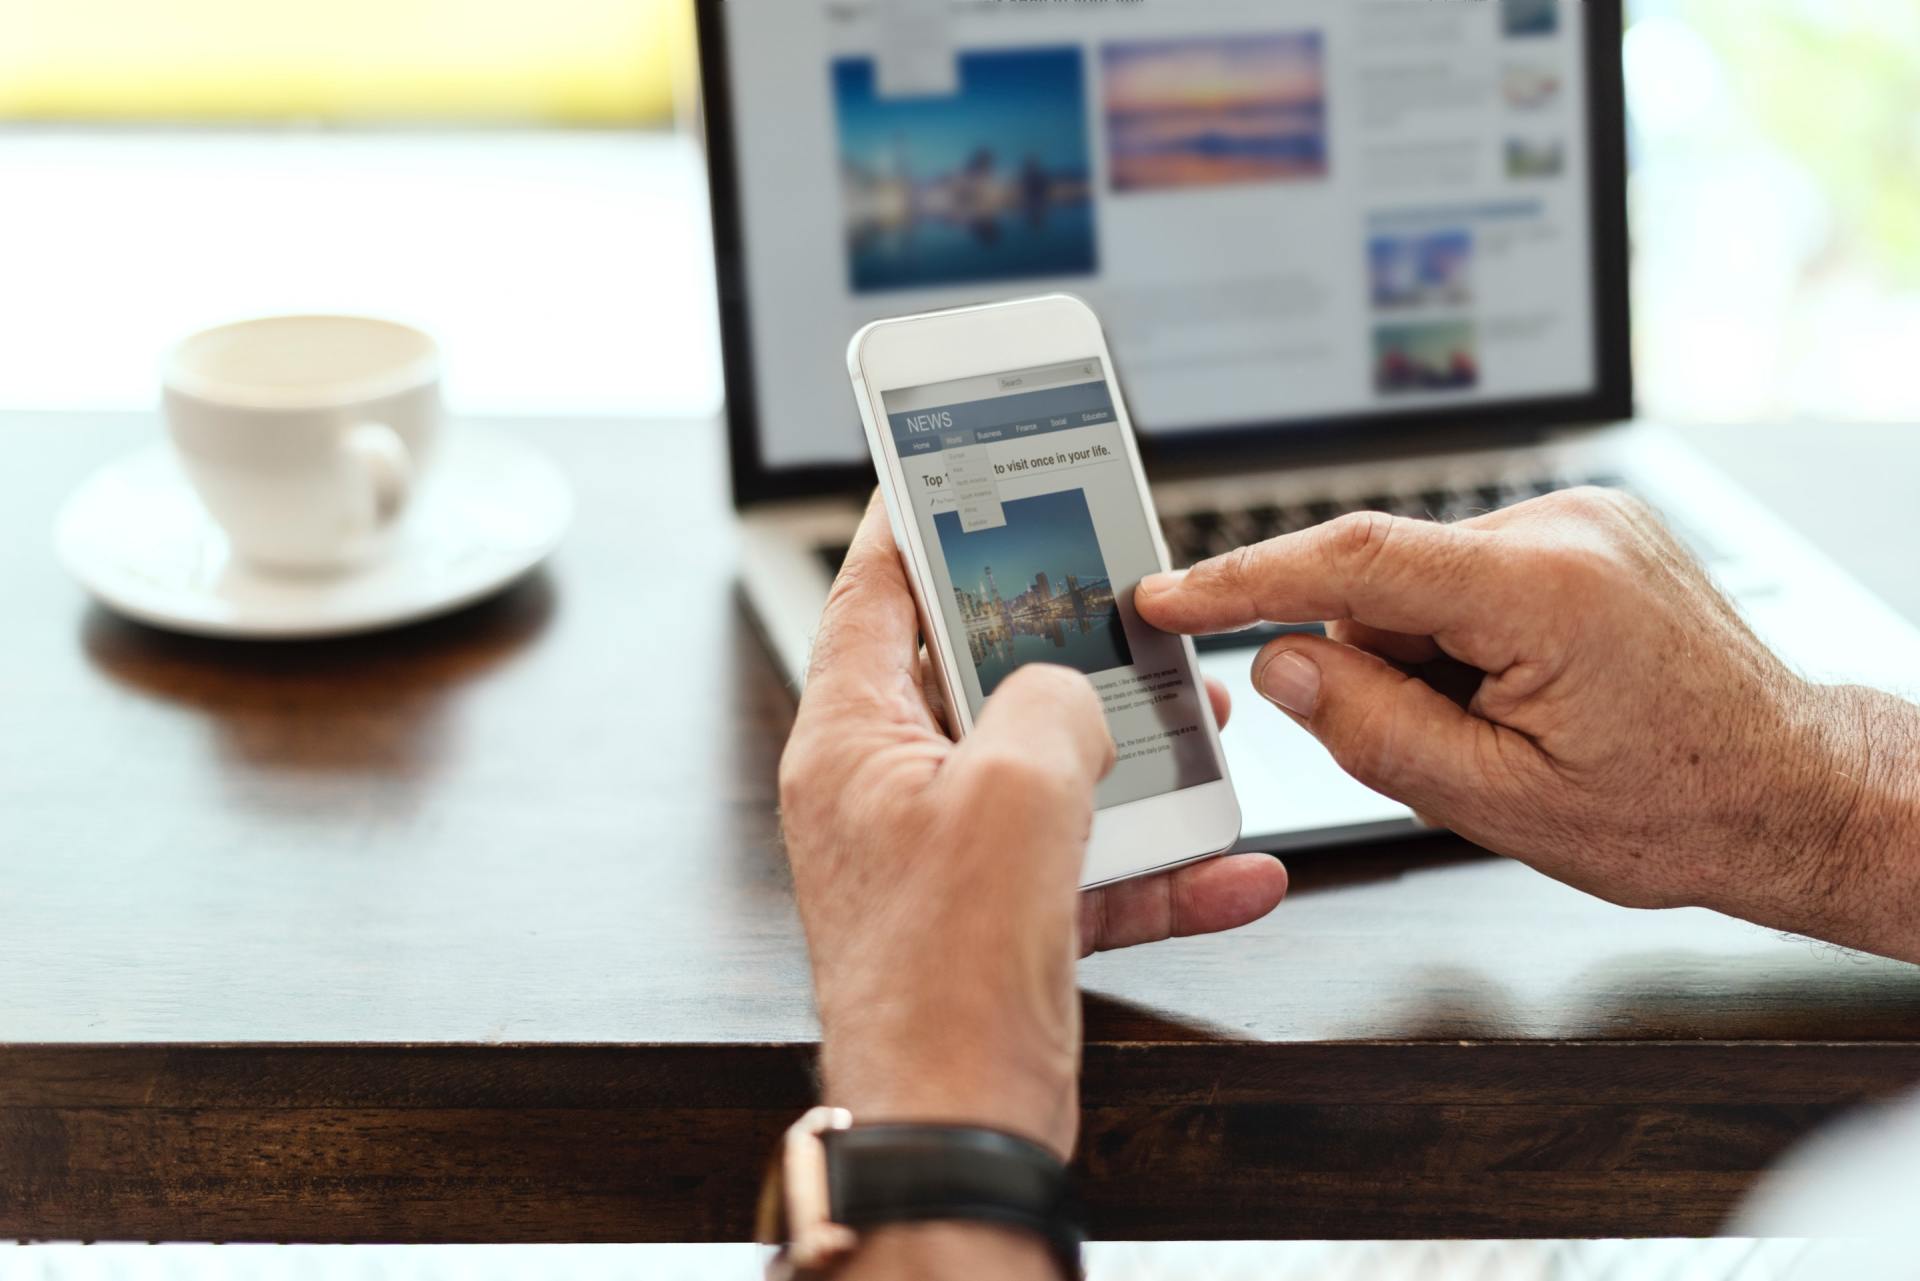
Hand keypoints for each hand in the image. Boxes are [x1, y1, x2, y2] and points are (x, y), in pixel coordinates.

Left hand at [779, 497, 1287, 1158]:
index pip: (873, 594)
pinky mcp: (996, 920)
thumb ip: (1051, 706)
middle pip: (973, 676)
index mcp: (852, 741)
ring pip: (1043, 768)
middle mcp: (887, 792)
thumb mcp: (1013, 793)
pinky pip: (1085, 866)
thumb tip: (1073, 696)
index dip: (914, 524)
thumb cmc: (943, 976)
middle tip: (1121, 605)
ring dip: (1130, 753)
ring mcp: (942, 859)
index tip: (952, 475)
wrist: (957, 1129)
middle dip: (1062, 644)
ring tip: (1204, 728)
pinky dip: (1157, 864)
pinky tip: (1234, 866)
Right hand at [1137, 488, 1919, 961]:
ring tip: (1514, 726)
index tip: (1168, 594)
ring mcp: (1580, 519)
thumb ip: (1374, 730)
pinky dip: (1463, 638)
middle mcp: (1564, 528)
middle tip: (1452, 744)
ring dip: (1427, 657)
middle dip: (1377, 666)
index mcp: (1545, 592)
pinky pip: (1467, 575)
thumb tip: (1280, 666)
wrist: (1790, 788)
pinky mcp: (1583, 529)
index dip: (1244, 578)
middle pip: (1384, 582)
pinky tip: (1527, 693)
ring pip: (1422, 584)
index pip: (1354, 561)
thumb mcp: (1501, 802)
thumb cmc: (1676, 808)